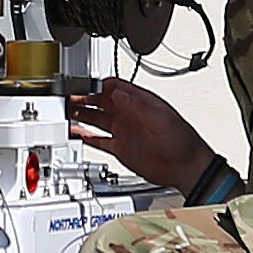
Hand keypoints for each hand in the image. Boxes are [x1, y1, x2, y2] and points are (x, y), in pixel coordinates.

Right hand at [67, 77, 217, 193]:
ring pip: (97, 119)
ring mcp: (125, 132)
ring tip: (67, 111)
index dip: (98, 85)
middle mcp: (130, 115)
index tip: (83, 85)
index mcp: (140, 103)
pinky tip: (77, 132)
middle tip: (68, 98)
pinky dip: (87, 136)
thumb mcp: (160, 118)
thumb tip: (118, 92)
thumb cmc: (181, 141)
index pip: (114, 87)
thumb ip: (137, 105)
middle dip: (84, 98)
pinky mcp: (121, 148)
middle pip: (101, 101)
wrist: (185, 167)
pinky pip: (100, 140)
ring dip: (82, 115)